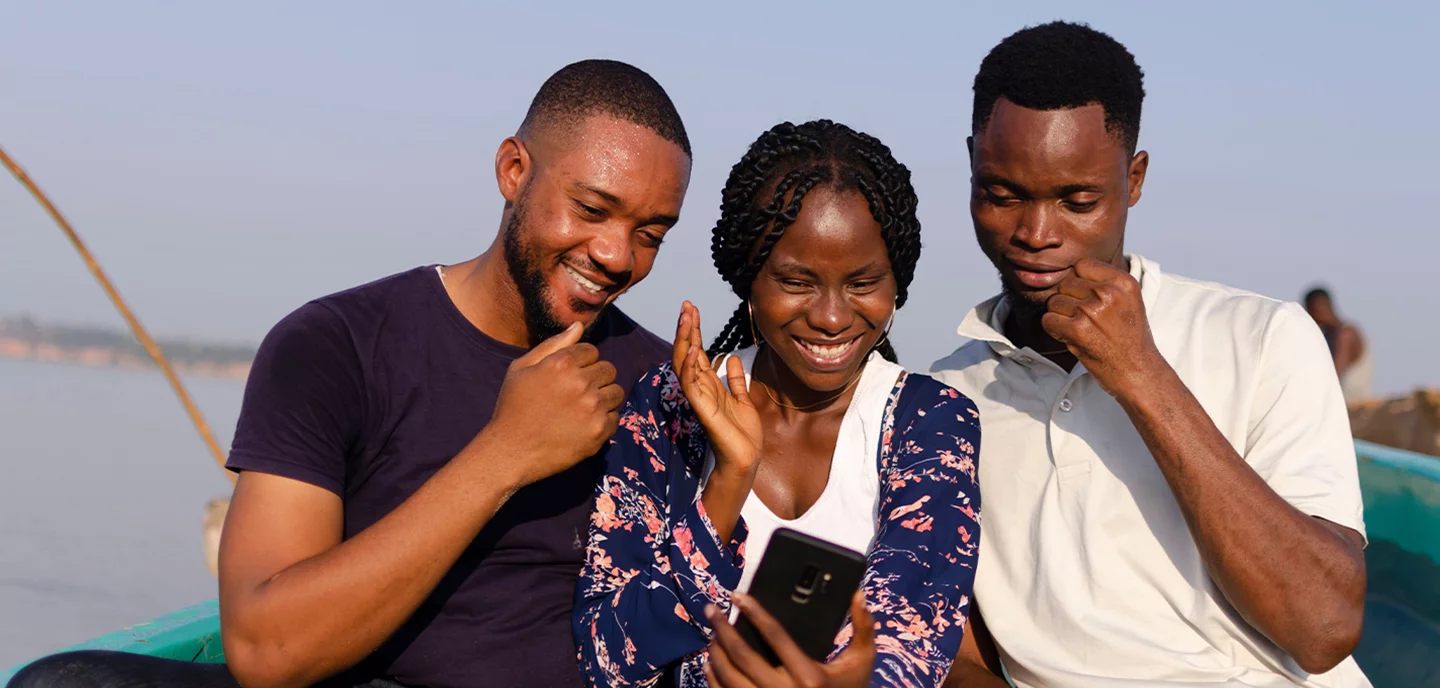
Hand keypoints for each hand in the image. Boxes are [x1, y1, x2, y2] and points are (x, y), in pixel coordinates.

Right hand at [484, 322, 623, 486]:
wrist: (511, 451)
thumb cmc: (513, 407)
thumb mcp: (522, 368)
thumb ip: (554, 345)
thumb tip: (579, 325)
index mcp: (562, 363)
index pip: (591, 351)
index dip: (580, 363)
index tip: (567, 378)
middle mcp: (581, 382)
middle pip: (608, 369)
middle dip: (595, 378)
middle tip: (576, 394)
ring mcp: (593, 408)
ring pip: (616, 392)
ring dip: (603, 398)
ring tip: (581, 409)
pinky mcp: (599, 431)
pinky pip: (616, 417)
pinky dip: (604, 421)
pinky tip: (583, 426)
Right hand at [673, 301, 761, 476]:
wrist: (745, 458)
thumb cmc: (742, 434)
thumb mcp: (742, 399)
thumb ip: (736, 380)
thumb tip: (733, 358)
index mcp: (709, 385)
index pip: (697, 351)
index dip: (694, 330)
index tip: (692, 309)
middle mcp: (700, 388)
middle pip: (687, 352)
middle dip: (686, 328)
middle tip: (685, 305)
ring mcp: (699, 398)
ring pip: (684, 364)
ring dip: (684, 340)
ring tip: (685, 318)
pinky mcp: (702, 410)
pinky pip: (691, 385)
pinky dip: (690, 367)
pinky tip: (693, 349)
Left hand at [704, 591, 875, 687]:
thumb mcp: (862, 662)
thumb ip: (863, 628)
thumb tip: (858, 593)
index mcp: (810, 677)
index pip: (775, 636)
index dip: (754, 612)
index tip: (737, 596)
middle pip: (743, 655)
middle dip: (722, 628)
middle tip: (711, 609)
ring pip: (730, 677)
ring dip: (716, 652)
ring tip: (711, 634)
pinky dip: (715, 679)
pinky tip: (711, 663)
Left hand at [1041, 258, 1169, 398]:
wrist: (1138, 372)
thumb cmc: (1129, 339)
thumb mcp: (1128, 301)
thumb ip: (1104, 283)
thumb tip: (1068, 272)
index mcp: (1123, 281)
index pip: (1082, 265)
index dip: (1079, 282)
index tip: (1088, 299)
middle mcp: (1108, 292)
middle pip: (1065, 283)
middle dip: (1069, 301)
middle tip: (1085, 320)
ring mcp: (1092, 310)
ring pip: (1054, 302)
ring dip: (1060, 317)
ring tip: (1080, 330)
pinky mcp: (1078, 330)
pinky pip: (1048, 320)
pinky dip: (1054, 330)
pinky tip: (1071, 338)